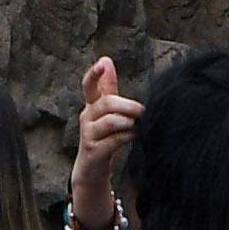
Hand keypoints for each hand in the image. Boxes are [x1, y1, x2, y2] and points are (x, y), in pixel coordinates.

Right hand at [70, 56, 139, 219]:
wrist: (91, 170)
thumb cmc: (103, 137)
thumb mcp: (105, 111)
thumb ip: (107, 88)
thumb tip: (106, 59)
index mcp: (91, 105)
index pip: (88, 86)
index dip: (94, 74)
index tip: (103, 62)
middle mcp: (86, 117)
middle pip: (105, 103)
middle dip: (126, 104)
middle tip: (142, 110)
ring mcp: (88, 135)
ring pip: (109, 121)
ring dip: (126, 121)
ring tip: (137, 124)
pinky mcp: (93, 151)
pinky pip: (112, 140)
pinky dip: (125, 136)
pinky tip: (134, 136)